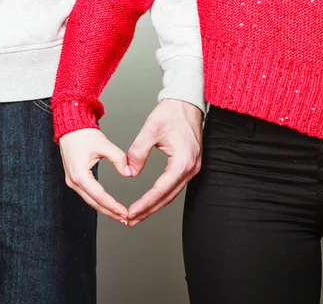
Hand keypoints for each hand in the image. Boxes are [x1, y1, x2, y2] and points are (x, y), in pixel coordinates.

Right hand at [59, 128, 131, 223]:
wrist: (71, 128)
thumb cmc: (84, 135)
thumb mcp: (104, 145)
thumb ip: (119, 159)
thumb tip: (129, 174)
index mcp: (80, 175)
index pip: (99, 196)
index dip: (113, 206)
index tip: (125, 213)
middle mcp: (74, 181)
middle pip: (94, 203)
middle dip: (110, 212)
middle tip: (126, 219)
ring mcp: (72, 181)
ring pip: (90, 201)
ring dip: (105, 209)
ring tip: (120, 215)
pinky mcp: (75, 179)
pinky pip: (88, 195)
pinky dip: (99, 201)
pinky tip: (109, 205)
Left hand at [126, 99, 202, 226]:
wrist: (187, 102)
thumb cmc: (172, 113)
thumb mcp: (150, 129)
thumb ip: (138, 152)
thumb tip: (130, 173)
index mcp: (182, 161)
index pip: (161, 190)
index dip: (145, 204)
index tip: (131, 212)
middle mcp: (191, 168)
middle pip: (167, 197)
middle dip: (148, 211)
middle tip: (130, 221)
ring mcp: (192, 168)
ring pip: (172, 194)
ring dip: (154, 206)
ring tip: (137, 215)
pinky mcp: (190, 165)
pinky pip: (174, 186)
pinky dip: (161, 195)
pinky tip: (151, 201)